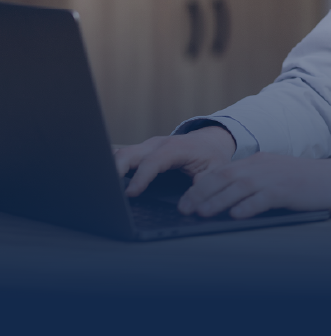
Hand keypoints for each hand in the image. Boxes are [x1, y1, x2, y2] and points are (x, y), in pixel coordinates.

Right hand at [114, 125, 236, 196]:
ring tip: (98, 188)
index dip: (141, 177)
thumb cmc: (212, 157)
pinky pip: (122, 156)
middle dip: (115, 169)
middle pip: (129, 153)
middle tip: (105, 191)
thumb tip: (186, 208)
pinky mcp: (141, 152)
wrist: (210, 140)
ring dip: (109, 168)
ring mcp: (147, 147)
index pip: (154, 161)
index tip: (130, 194)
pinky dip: (111, 166)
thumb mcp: (215, 171)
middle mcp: (158, 144)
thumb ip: (202, 188)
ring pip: (121, 153)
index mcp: (176, 148)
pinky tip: (102, 180)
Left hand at [177, 152, 330, 217]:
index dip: (201, 186)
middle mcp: (264, 166)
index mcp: (259, 161)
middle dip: (201, 193)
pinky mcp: (289, 190)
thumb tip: (226, 203)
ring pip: (239, 187)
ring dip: (217, 201)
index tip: (185, 200)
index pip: (223, 171)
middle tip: (184, 209)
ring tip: (201, 213)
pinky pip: (264, 198)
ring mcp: (276, 177)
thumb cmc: (307, 184)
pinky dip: (248, 207)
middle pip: (225, 177)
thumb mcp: (276, 178)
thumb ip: (254, 185)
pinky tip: (236, 216)